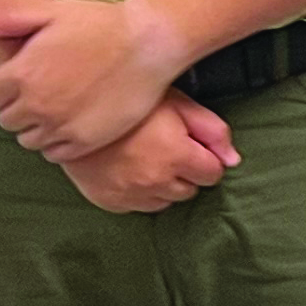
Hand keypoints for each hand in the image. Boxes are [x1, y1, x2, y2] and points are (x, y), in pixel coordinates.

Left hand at [0, 0, 185, 162]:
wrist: (148, 43)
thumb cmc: (99, 23)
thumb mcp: (50, 13)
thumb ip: (3, 21)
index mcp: (19, 75)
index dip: (4, 88)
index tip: (24, 79)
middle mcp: (34, 105)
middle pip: (7, 121)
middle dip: (19, 108)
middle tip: (45, 91)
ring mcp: (59, 126)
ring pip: (29, 140)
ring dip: (38, 127)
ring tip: (61, 107)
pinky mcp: (84, 142)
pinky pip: (55, 153)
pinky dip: (59, 141)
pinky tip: (74, 120)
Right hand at [56, 94, 239, 213]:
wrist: (72, 109)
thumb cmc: (129, 99)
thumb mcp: (177, 102)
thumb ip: (212, 130)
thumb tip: (233, 159)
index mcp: (177, 156)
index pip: (212, 174)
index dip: (205, 157)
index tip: (192, 144)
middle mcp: (156, 182)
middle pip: (190, 190)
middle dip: (185, 171)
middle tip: (167, 147)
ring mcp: (130, 195)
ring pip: (165, 201)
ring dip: (164, 184)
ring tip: (147, 157)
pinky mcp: (109, 202)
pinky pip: (138, 206)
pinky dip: (140, 193)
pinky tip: (130, 169)